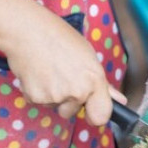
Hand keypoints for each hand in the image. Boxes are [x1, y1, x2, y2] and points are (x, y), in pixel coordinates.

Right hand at [5, 9, 125, 125]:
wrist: (26, 30)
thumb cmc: (58, 37)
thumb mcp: (87, 56)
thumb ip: (102, 84)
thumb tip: (120, 100)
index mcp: (94, 79)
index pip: (101, 116)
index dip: (96, 115)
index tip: (91, 111)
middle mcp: (77, 91)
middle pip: (73, 112)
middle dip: (68, 100)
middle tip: (61, 75)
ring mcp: (56, 97)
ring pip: (55, 107)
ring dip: (52, 96)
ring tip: (48, 71)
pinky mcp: (36, 98)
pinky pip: (39, 103)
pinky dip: (37, 92)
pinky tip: (37, 73)